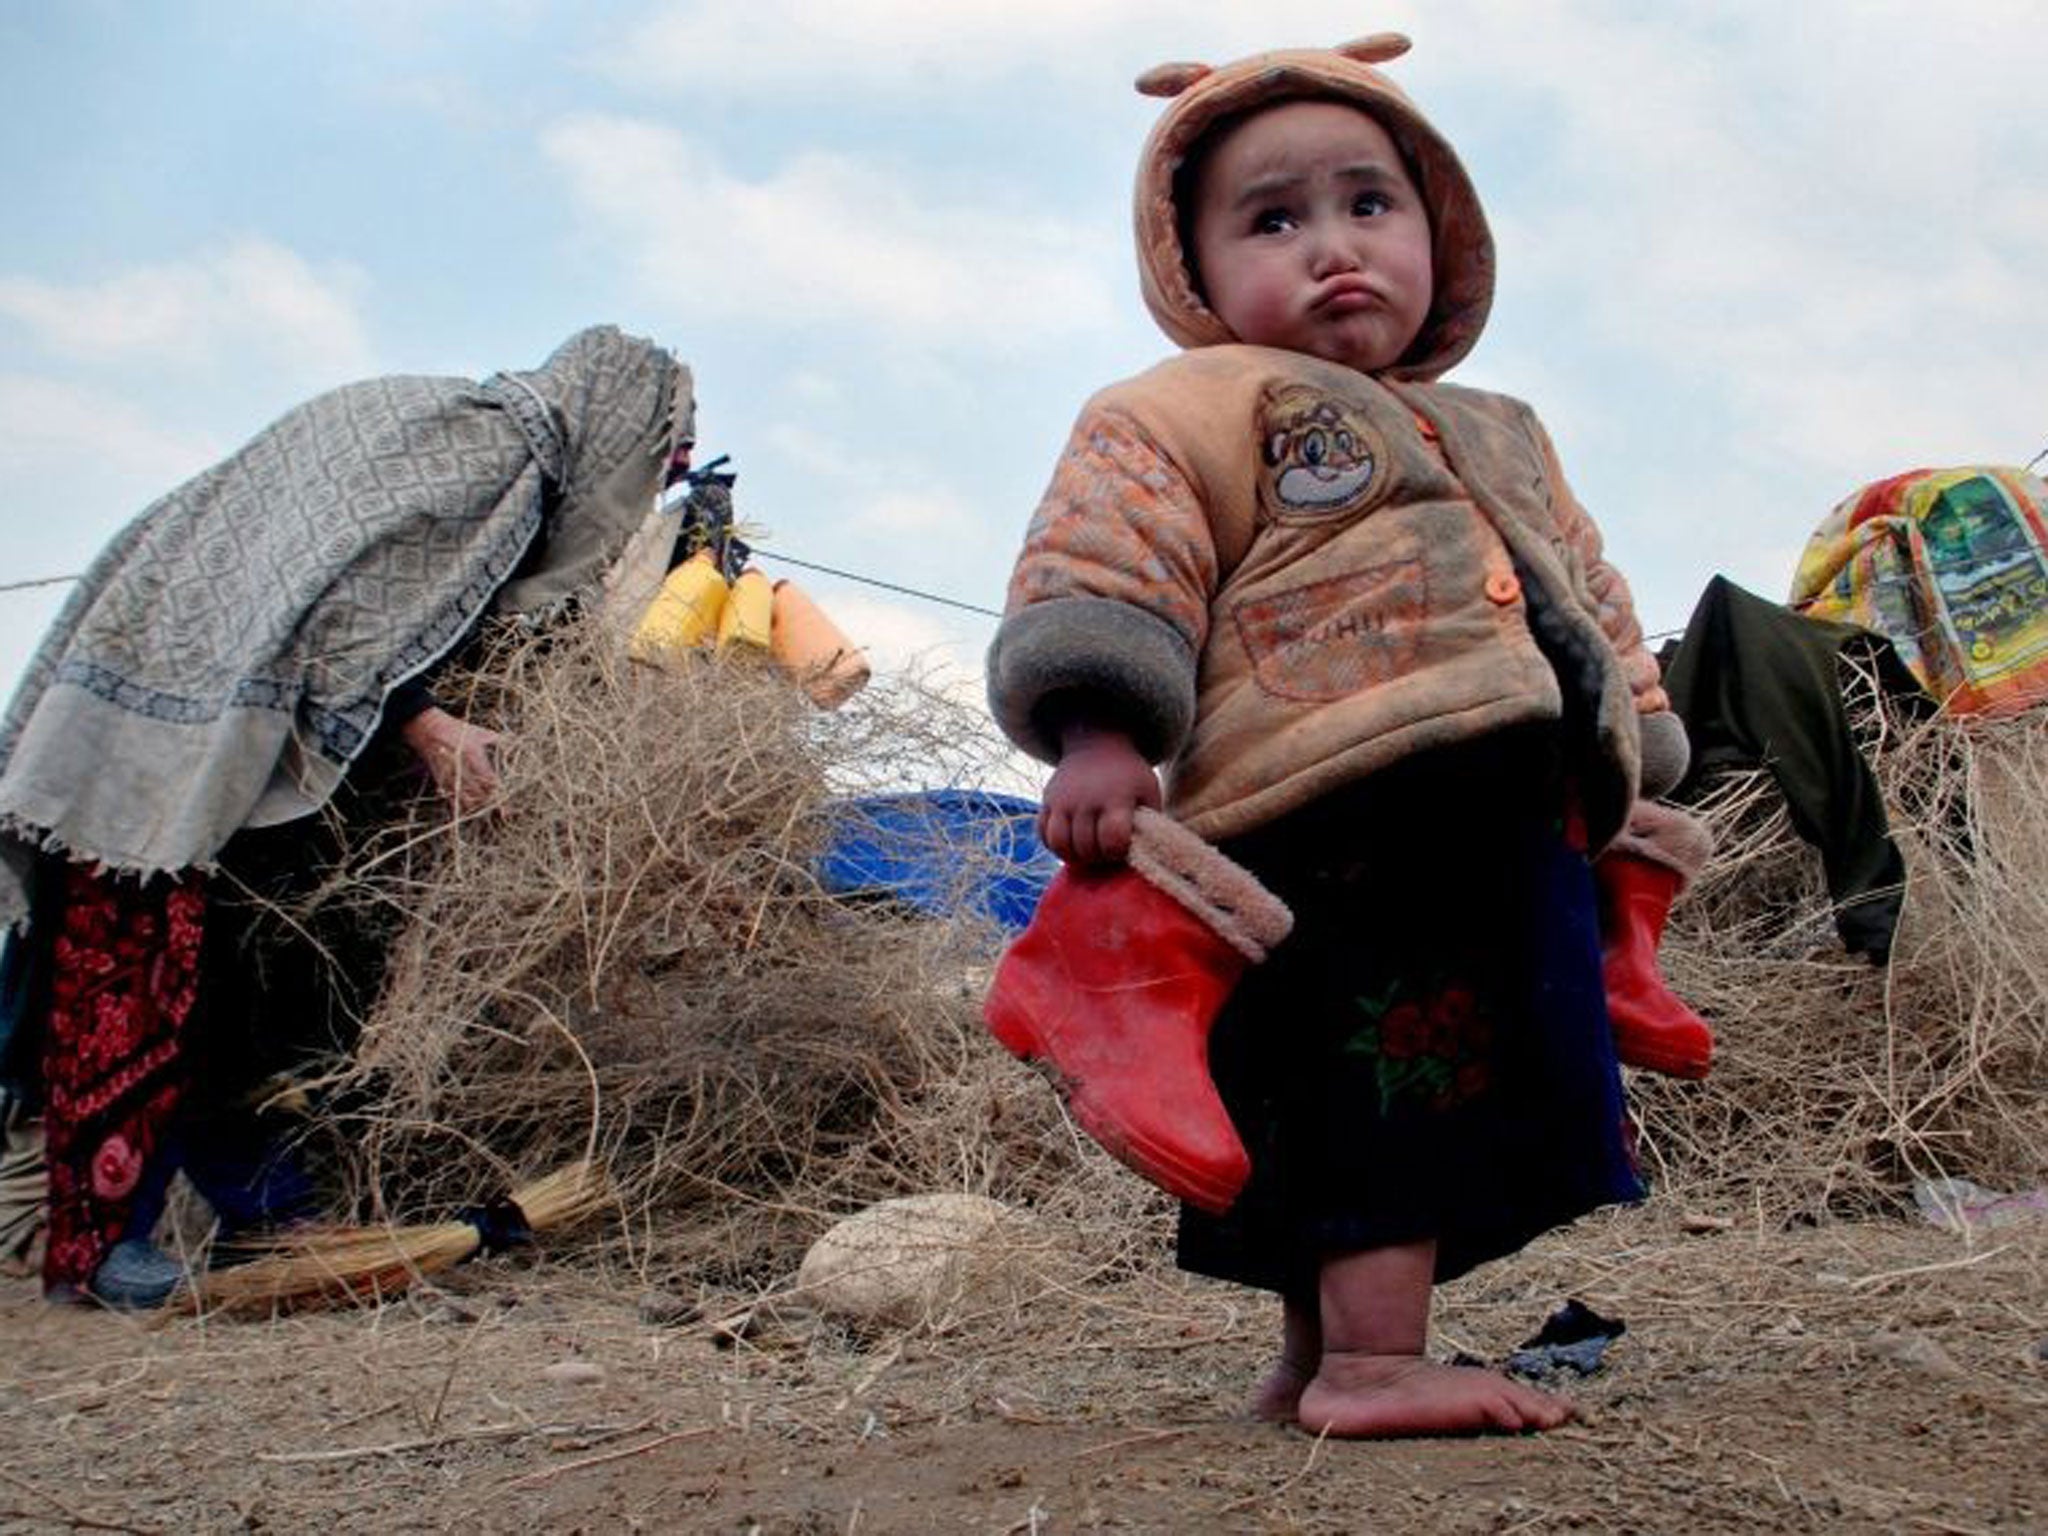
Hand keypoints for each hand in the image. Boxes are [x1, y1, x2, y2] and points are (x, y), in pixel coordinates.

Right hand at [400, 706, 503, 815]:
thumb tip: (515, 746)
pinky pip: (452, 799)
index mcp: (473, 754)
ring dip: (478, 805)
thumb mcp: (480, 732)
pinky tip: (470, 809)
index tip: (506, 797)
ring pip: (466, 799)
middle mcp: (461, 767)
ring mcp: (450, 775)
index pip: (490, 779)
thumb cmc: (457, 730)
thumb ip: (499, 741)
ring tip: (487, 806)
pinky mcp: (441, 781)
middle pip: (480, 793)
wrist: (428, 729)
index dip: (499, 791)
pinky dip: (462, 806)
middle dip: (491, 801)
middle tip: (500, 806)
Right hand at [1038, 723, 1160, 865]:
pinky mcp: (1048, 801)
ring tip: (1087, 852)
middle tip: (1106, 853)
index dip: (1117, 852)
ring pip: (1059, 843)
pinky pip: (1043, 834)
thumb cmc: (1128, 775)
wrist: (1097, 744)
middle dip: (1098, 858)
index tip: (1122, 848)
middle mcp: (1086, 799)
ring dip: (1074, 856)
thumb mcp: (1148, 790)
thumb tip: (1145, 852)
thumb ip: (1149, 821)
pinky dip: (1054, 845)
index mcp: (1116, 797)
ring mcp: (1063, 800)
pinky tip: (1070, 843)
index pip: (1112, 838)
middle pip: (1085, 846)